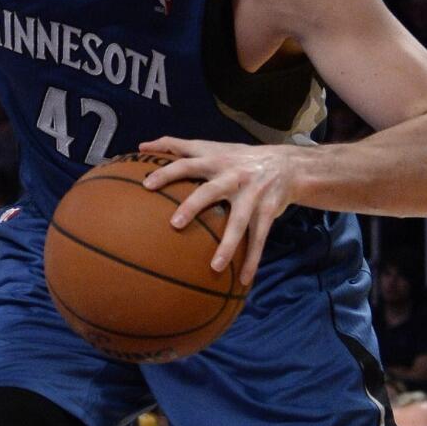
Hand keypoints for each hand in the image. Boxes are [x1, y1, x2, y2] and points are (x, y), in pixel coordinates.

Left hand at [138, 137, 295, 285]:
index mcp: (215, 160)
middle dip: (193, 206)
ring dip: (228, 245)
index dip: (167, 171)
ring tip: (214, 267)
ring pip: (239, 222)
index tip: (146, 185)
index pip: (187, 163)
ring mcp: (251, 195)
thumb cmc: (236, 157)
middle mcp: (232, 176)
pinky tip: (243, 280)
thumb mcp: (210, 147)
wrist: (286, 165)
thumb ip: (177, 146)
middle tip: (174, 224)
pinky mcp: (268, 212)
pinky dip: (252, 260)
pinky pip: (259, 239)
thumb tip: (140, 146)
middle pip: (210, 191)